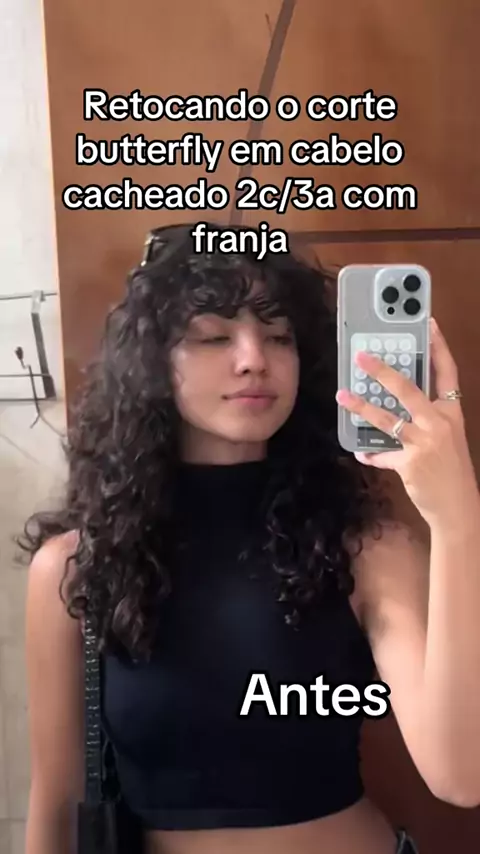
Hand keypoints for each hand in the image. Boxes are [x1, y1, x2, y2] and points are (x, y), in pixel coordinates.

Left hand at [336, 318, 479, 526]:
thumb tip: (397, 404)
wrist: (459, 507)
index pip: (446, 371)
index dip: (438, 346)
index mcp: (452, 411)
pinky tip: (360, 452)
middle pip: (408, 388)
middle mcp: (440, 422)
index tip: (428, 323)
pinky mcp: (410, 462)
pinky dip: (370, 453)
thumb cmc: (452, 470)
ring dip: (362, 406)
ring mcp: (425, 442)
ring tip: (341, 396)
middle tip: (361, 356)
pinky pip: (382, 454)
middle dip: (382, 371)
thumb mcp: (448, 437)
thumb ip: (427, 418)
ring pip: (387, 418)